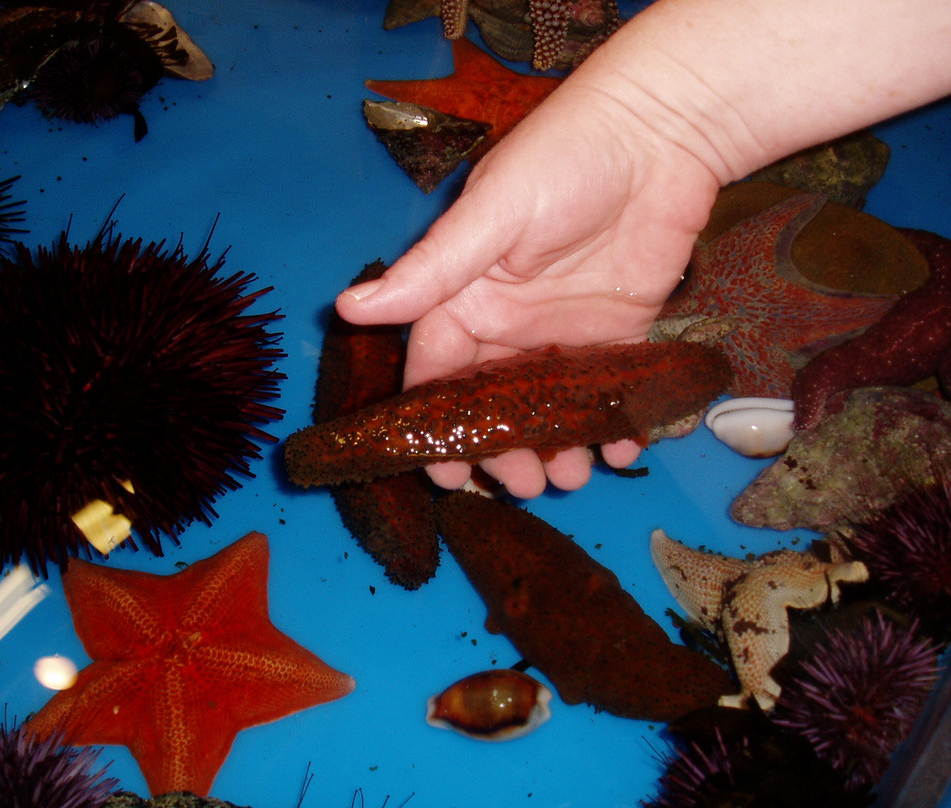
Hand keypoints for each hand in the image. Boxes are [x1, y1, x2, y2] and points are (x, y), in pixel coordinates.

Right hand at [336, 75, 720, 497]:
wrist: (661, 131)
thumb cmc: (563, 162)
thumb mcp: (490, 216)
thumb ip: (430, 271)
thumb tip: (347, 308)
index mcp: (466, 298)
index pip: (436, 370)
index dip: (434, 424)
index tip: (441, 473)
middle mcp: (508, 324)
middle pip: (493, 404)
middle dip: (501, 450)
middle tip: (522, 484)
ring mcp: (563, 334)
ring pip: (548, 409)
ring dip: (556, 448)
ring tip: (572, 478)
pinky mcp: (618, 335)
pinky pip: (607, 394)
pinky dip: (614, 426)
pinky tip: (623, 452)